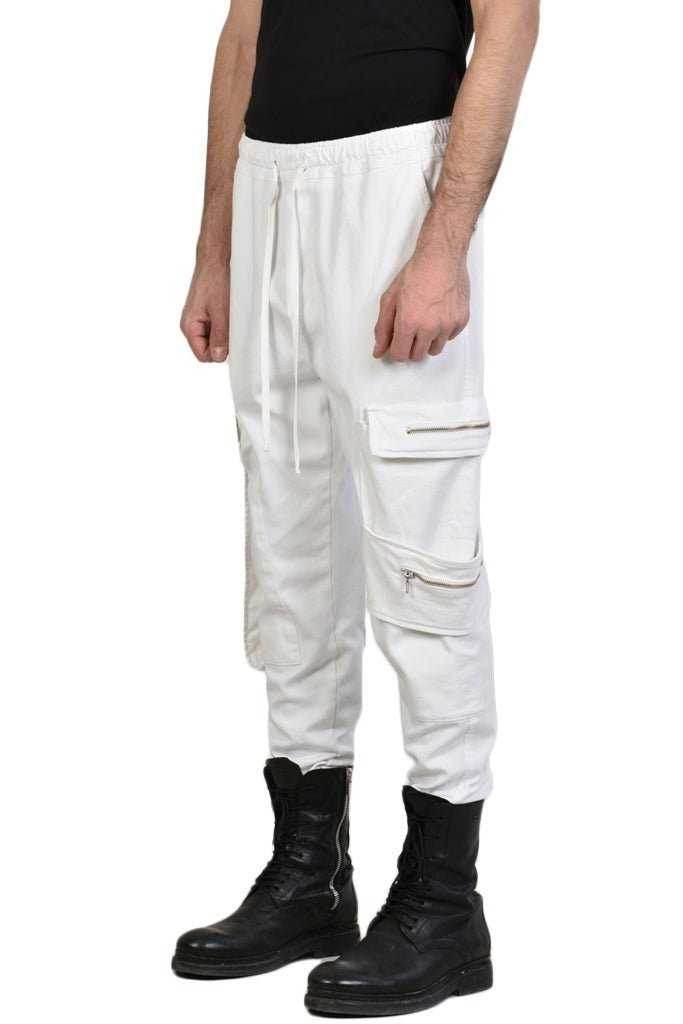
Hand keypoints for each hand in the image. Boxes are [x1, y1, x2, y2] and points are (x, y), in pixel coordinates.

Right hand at [180, 260, 229, 361]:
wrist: (216, 259)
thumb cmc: (215, 279)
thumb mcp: (221, 312)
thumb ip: (219, 336)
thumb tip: (218, 356)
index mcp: (189, 327)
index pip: (203, 356)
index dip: (218, 353)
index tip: (230, 341)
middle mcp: (191, 325)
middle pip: (208, 349)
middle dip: (222, 342)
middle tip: (231, 326)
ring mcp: (199, 320)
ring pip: (214, 339)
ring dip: (225, 333)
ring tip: (230, 316)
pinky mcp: (207, 314)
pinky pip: (217, 328)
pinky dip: (225, 325)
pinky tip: (229, 313)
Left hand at [373, 218, 470, 361]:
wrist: (441, 257)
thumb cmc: (415, 274)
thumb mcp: (390, 299)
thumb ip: (382, 328)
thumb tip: (379, 351)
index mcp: (408, 322)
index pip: (400, 355)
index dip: (396, 350)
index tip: (397, 342)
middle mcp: (429, 327)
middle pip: (417, 356)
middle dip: (410, 347)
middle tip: (410, 330)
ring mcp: (447, 325)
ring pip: (435, 349)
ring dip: (427, 341)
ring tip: (425, 321)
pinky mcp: (461, 320)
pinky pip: (449, 337)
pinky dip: (443, 331)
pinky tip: (438, 314)